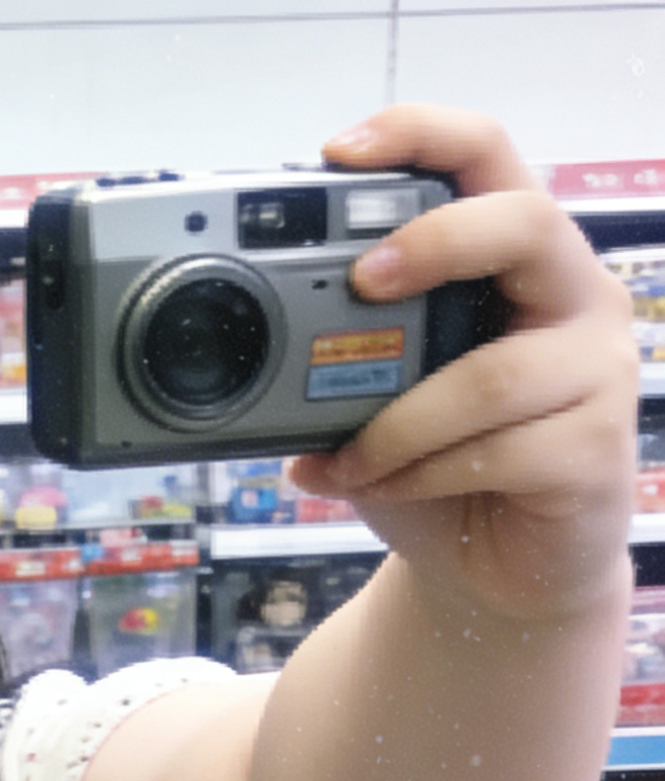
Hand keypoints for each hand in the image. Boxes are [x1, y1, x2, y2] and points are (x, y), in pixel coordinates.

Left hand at [288, 107, 637, 621]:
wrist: (491, 574)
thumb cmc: (439, 470)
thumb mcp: (377, 403)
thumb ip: (339, 360)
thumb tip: (254, 347)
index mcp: (518, 260)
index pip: (488, 158)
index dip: (421, 135)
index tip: (340, 152)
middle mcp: (571, 297)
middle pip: (525, 223)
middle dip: (436, 243)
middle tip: (363, 280)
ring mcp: (597, 372)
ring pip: (488, 376)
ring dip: (397, 424)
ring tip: (349, 459)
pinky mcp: (596, 449)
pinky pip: (495, 453)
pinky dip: (420, 474)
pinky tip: (387, 488)